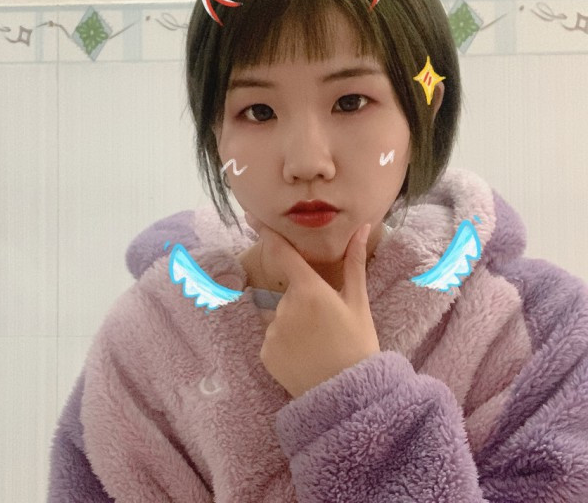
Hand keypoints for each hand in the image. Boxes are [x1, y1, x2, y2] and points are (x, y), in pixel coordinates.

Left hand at [245, 211, 380, 398]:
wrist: (349, 397)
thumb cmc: (359, 346)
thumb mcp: (358, 303)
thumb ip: (355, 262)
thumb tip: (362, 227)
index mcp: (309, 290)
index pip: (282, 253)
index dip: (267, 234)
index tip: (251, 217)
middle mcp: (285, 307)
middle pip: (288, 292)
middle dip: (303, 301)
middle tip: (327, 325)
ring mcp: (272, 330)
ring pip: (281, 316)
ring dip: (295, 324)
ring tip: (319, 344)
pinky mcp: (264, 353)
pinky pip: (273, 338)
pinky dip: (285, 344)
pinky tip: (305, 356)